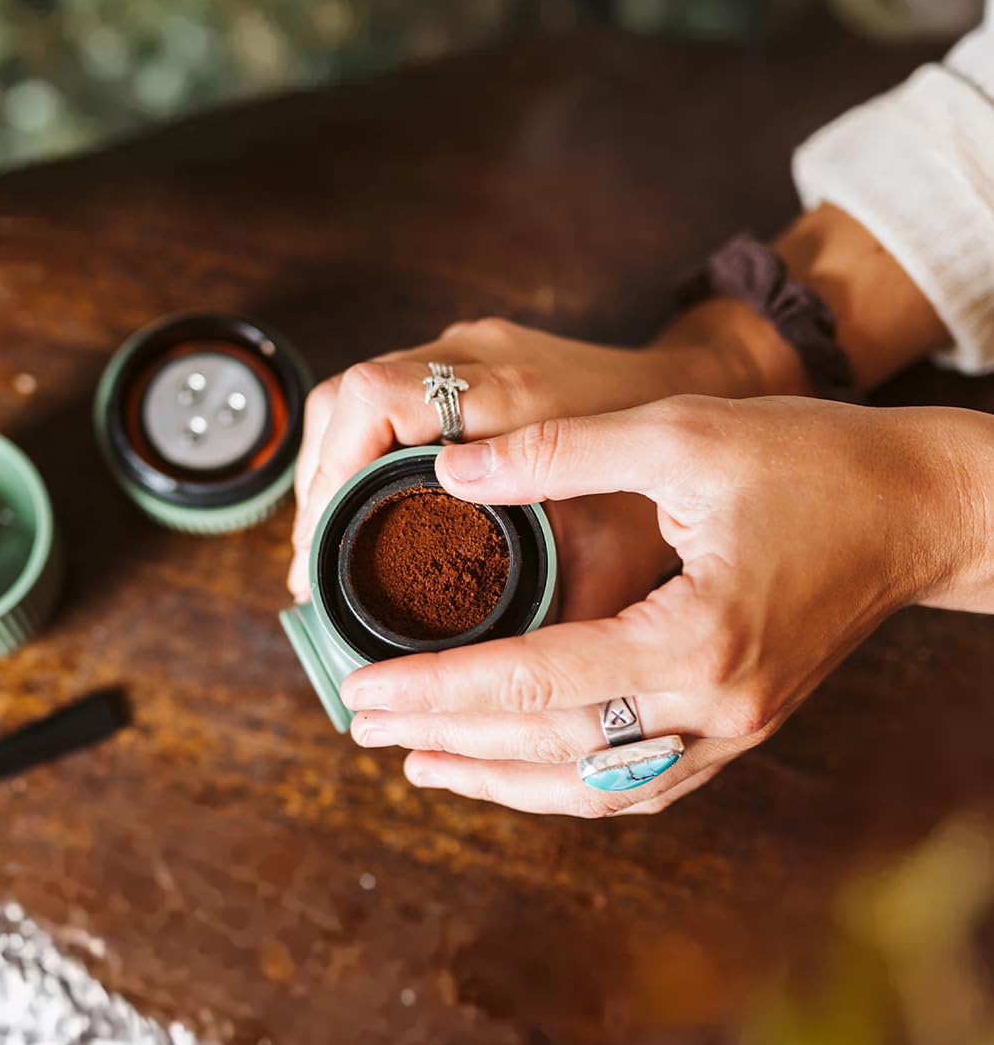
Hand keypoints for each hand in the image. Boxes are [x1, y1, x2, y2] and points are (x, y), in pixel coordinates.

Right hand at [288, 311, 797, 602]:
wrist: (733, 397)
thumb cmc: (694, 476)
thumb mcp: (621, 549)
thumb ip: (557, 610)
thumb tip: (493, 691)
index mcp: (511, 394)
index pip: (372, 402)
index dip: (327, 480)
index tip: (315, 558)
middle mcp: (482, 358)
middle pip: (345, 402)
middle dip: (316, 488)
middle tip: (311, 572)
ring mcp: (477, 353)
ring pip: (357, 399)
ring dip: (332, 473)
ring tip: (327, 555)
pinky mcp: (480, 365)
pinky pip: (389, 400)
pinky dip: (363, 457)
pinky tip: (368, 517)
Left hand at [342, 396, 985, 816]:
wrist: (921, 506)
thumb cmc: (814, 461)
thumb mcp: (681, 434)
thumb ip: (558, 453)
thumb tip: (449, 471)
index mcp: (694, 639)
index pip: (532, 682)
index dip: (436, 687)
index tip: (362, 686)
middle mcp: (714, 707)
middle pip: (553, 749)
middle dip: (450, 740)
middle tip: (362, 726)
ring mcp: (734, 731)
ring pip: (595, 787)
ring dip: (502, 781)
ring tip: (422, 763)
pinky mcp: (742, 728)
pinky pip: (638, 780)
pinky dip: (568, 784)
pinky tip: (517, 770)